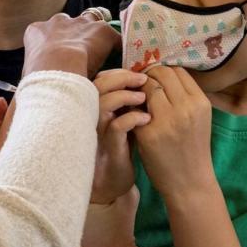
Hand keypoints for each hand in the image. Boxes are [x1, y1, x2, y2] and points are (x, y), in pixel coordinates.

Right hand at [22, 12, 119, 77]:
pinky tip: (119, 62)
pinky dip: (116, 48)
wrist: (58, 69)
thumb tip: (38, 84)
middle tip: (81, 54)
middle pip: (70, 23)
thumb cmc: (39, 77)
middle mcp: (58, 21)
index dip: (54, 44)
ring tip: (101, 55)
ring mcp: (81, 23)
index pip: (47, 32)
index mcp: (36, 31)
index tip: (59, 57)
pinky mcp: (103, 31)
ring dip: (96, 36)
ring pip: (92, 24)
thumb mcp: (29, 74)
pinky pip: (113, 38)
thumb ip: (36, 71)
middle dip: (76, 34)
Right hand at [91, 69, 150, 203]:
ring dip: (125, 95)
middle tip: (144, 78)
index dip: (121, 71)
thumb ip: (131, 98)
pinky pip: (116, 126)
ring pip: (104, 102)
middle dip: (122, 77)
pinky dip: (132, 118)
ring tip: (144, 97)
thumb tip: (151, 75)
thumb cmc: (123, 144)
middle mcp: (95, 113)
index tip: (143, 71)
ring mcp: (100, 129)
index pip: (103, 77)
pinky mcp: (109, 145)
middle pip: (99, 84)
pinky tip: (147, 119)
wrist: (116, 175)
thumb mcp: (126, 116)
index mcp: (99, 104)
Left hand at [132, 66, 214, 199]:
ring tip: (136, 99)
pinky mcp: (148, 133)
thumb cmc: (191, 149)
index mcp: (200, 102)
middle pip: (160, 74)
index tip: (152, 77)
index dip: (162, 71)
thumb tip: (159, 73)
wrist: (189, 184)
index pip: (177, 70)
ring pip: (146, 87)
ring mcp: (167, 120)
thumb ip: (183, 96)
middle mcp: (186, 108)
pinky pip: (134, 107)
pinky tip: (130, 112)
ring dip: (138, 89)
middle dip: (148, 76)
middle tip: (140, 85)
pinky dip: (131, 105)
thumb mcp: (197, 118)